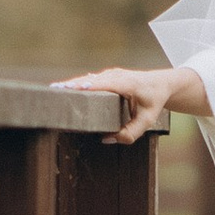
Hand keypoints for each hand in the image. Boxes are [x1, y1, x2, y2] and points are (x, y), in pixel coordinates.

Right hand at [52, 64, 208, 145]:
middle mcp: (115, 76)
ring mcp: (109, 74)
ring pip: (86, 79)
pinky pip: (88, 80)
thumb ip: (131, 132)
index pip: (104, 84)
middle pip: (90, 80)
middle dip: (72, 85)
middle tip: (54, 91)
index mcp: (126, 84)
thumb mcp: (148, 120)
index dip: (87, 86)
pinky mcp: (105, 77)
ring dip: (71, 85)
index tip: (72, 90)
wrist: (160, 84)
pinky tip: (62, 90)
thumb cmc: (153, 102)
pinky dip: (76, 85)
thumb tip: (107, 139)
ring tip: (53, 91)